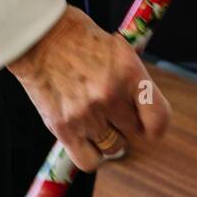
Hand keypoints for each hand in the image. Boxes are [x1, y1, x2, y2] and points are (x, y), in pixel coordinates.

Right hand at [6, 4, 171, 172]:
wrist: (38, 36)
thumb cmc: (77, 35)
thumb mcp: (116, 47)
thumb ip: (131, 78)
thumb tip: (143, 104)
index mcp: (129, 71)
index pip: (158, 118)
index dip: (155, 125)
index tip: (147, 124)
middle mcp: (110, 95)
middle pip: (133, 132)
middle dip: (126, 123)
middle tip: (112, 111)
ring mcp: (87, 113)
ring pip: (112, 148)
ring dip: (107, 138)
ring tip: (95, 120)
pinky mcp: (64, 128)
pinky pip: (89, 160)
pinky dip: (89, 154)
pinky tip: (84, 138)